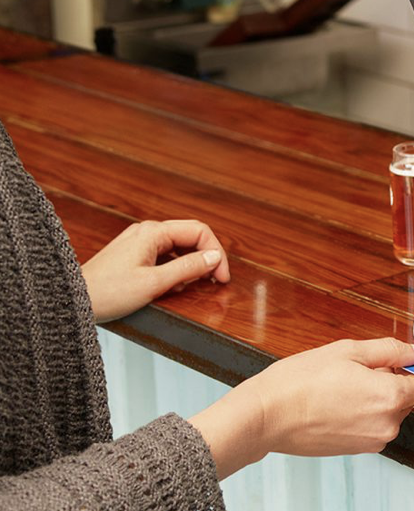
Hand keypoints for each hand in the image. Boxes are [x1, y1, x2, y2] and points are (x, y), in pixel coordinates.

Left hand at [82, 219, 230, 322]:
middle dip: (206, 257)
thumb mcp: (154, 283)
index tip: (221, 276)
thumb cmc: (108, 292)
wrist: (73, 301)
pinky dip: (176, 267)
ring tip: (192, 285)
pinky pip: (165, 254)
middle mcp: (147, 231)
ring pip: (178, 246)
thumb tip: (214, 258)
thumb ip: (188, 268)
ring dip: (191, 264)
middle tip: (215, 280)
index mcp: (153, 232)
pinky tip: (173, 285)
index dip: (216, 253)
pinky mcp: (134, 253)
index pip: (199, 232)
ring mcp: (139, 241)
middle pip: (191, 236)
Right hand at [190, 339, 413, 477]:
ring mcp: (372, 441)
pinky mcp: (356, 449)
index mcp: (390, 397)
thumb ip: (391, 351)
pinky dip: (364, 411)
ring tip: (344, 383)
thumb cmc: (299, 383)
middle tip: (364, 366)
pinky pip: (373, 424)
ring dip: (378, 395)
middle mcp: (387, 425)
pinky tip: (339, 399)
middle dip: (396, 379)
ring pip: (390, 411)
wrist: (264, 417)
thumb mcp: (349, 351)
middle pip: (410, 397)